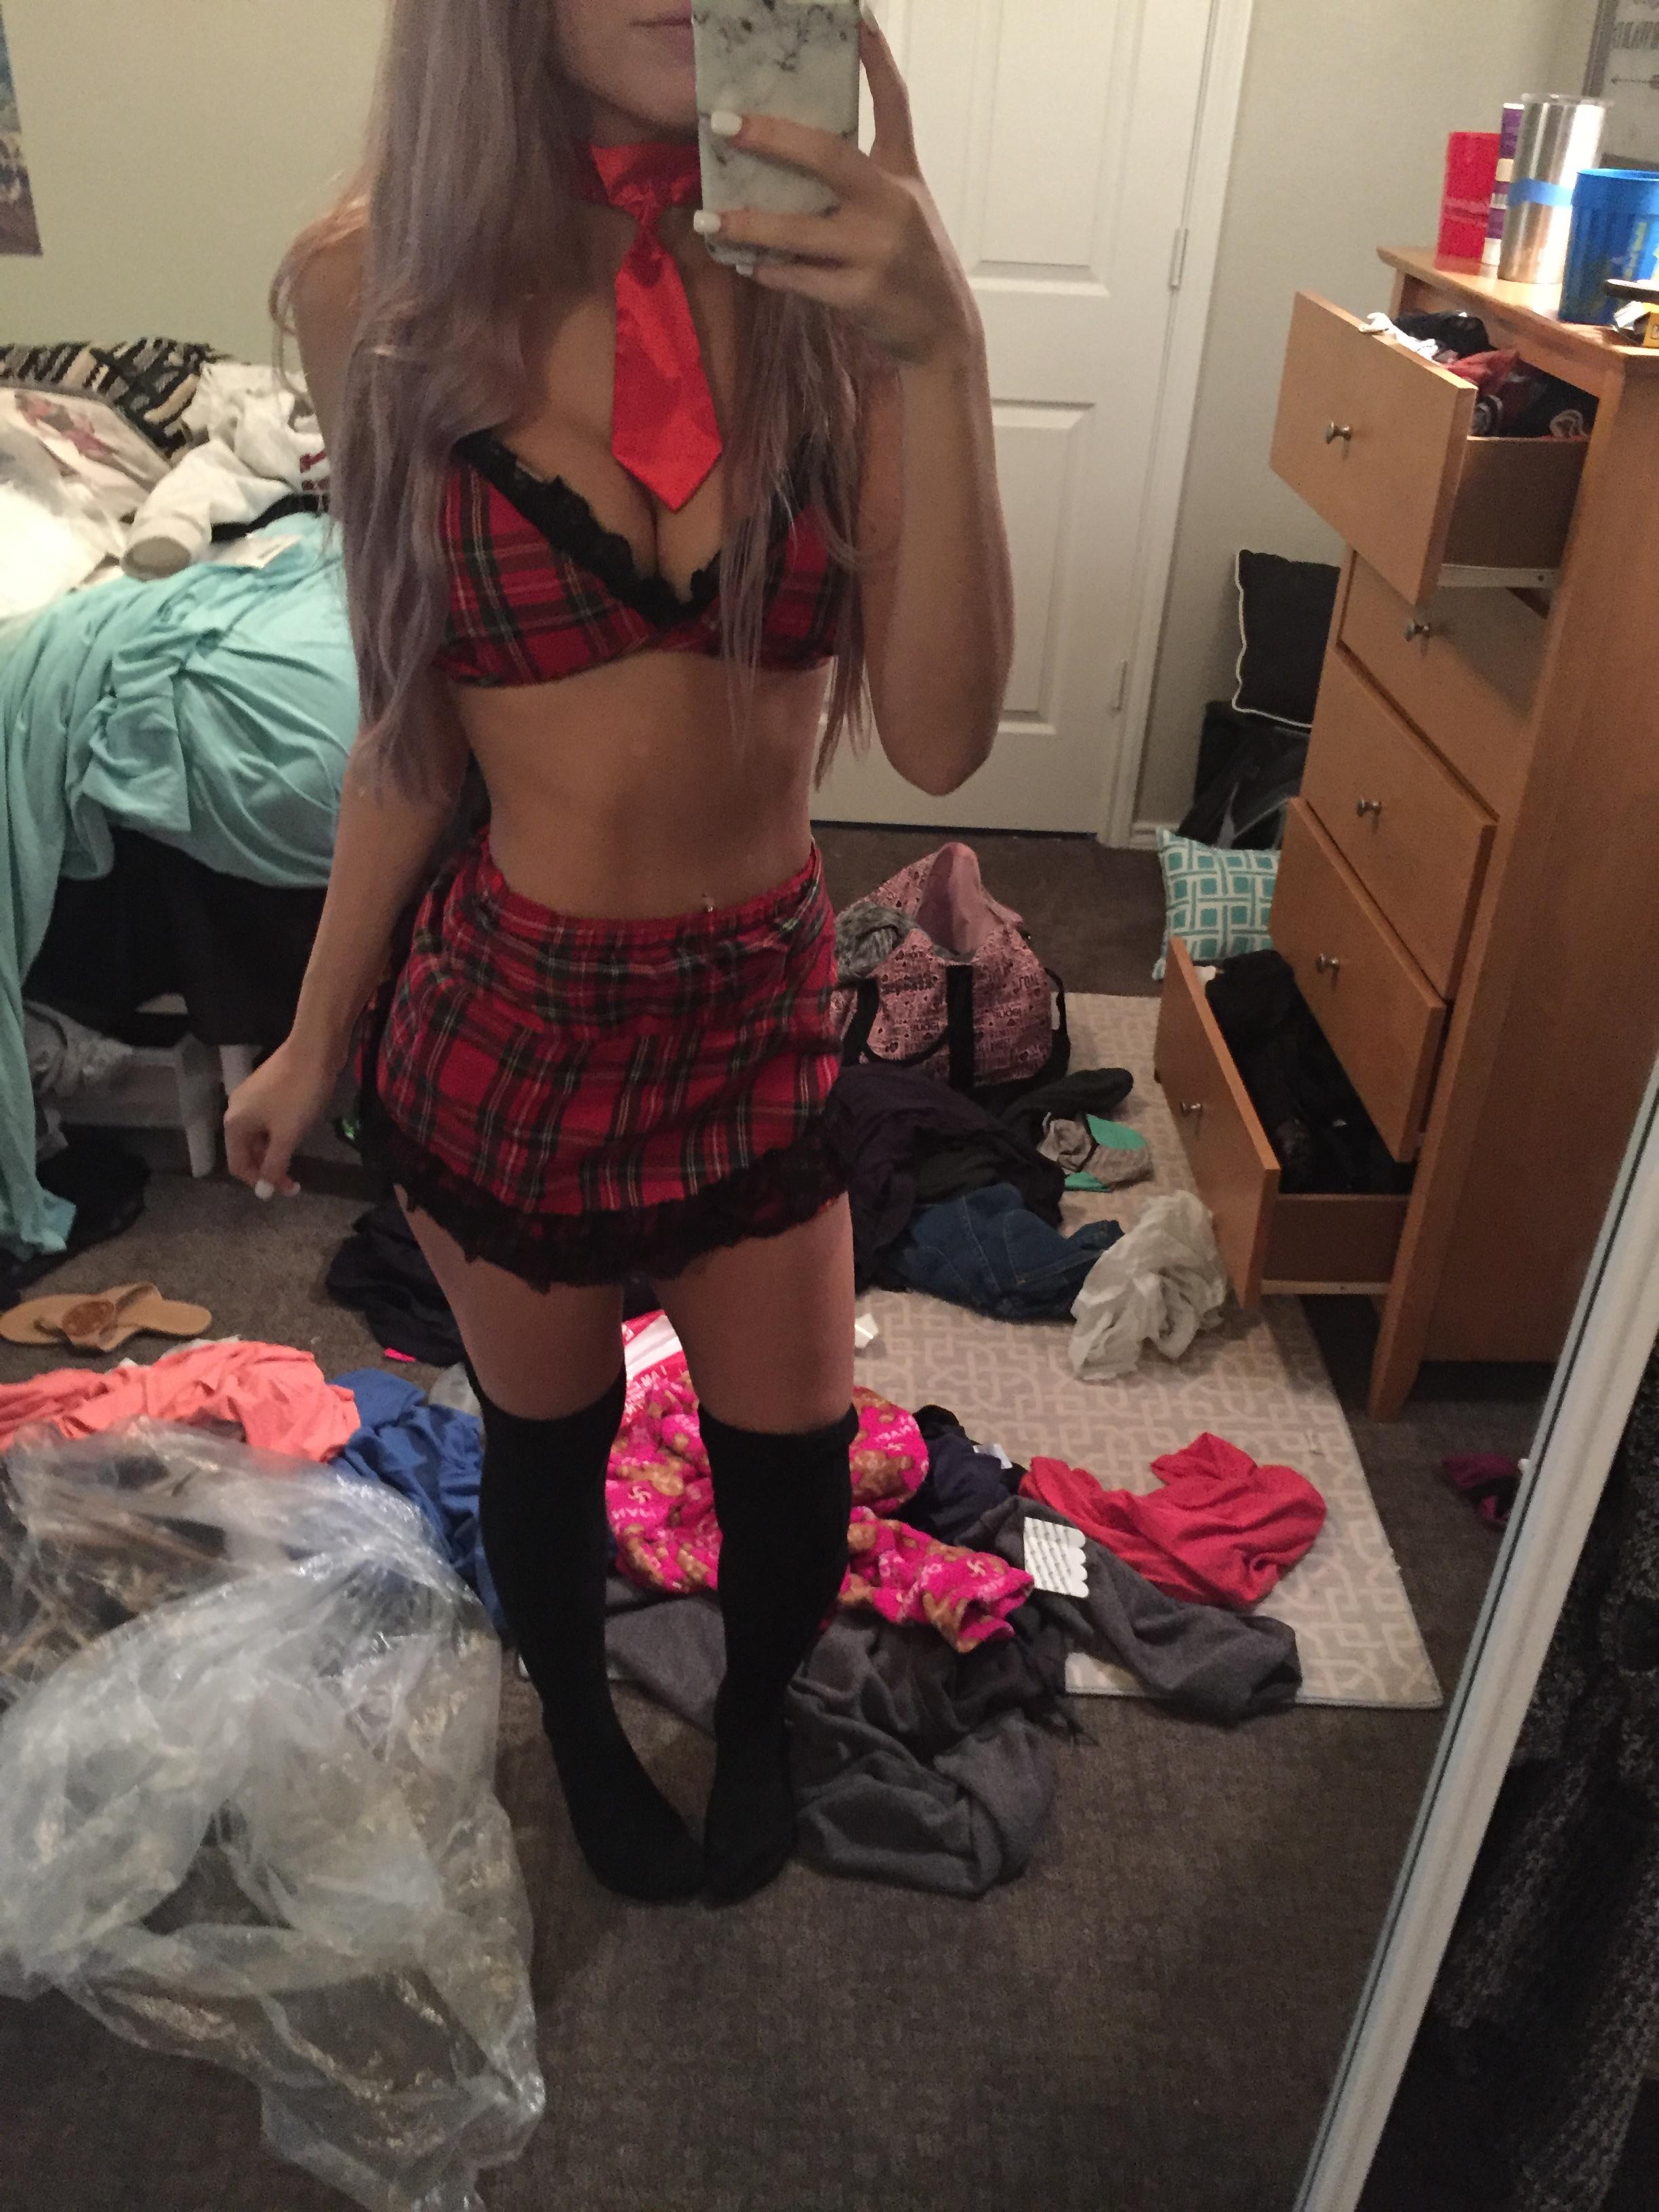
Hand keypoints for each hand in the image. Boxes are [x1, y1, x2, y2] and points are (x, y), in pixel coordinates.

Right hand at [224, 1038, 340, 1199]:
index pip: (238, 1165)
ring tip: (298, 1157)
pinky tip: (298, 1133)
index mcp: (234, 1124)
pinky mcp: (267, 1089)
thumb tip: (264, 1191)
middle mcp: (236, 1110)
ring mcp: (251, 1098)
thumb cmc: (299, 1094)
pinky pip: (269, 1121)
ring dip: (276, 1151)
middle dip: (269, 1167)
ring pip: (260, 1136)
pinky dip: (279, 1133)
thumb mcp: (287, 1135)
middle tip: (294, 1180)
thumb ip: (274, 1165)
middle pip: (247, 1151)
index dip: (259, 1181)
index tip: (284, 1189)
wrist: (313, 1049)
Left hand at [703, 18, 978, 367]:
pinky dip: (770, 272)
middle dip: (772, 138)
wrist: (940, 330)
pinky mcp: (862, 295)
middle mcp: (892, 205)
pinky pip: (802, 280)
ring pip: (801, 231)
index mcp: (902, 174)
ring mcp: (877, 252)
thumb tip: (794, 148)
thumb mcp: (903, 204)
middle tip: (723, 123)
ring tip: (708, 218)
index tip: (854, 14)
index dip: (875, 59)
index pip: (894, 105)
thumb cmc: (910, 261)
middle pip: (829, 157)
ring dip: (749, 224)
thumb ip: (863, 174)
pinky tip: (745, 264)